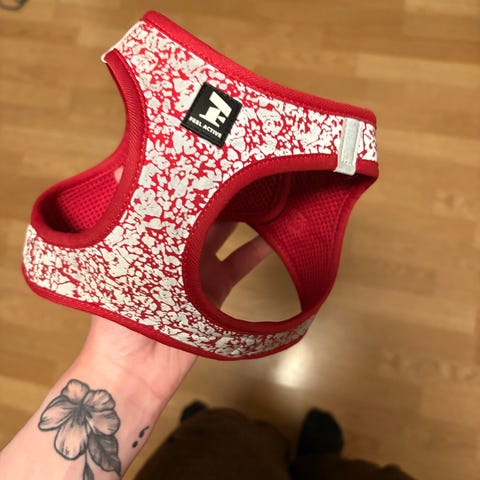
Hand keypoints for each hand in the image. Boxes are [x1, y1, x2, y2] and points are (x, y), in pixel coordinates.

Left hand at [82, 171, 271, 397]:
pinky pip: (242, 262)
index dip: (189, 176)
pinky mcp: (218, 286)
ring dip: (244, 213)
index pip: (173, 198)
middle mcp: (176, 245)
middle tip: (244, 161)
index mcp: (151, 235)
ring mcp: (200, 265)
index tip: (208, 149)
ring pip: (226, 231)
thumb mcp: (119, 260)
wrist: (138, 367)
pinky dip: (258, 249)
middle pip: (202, 210)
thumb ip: (122, 217)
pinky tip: (276, 232)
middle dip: (220, 188)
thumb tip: (121, 166)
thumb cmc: (121, 312)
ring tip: (267, 188)